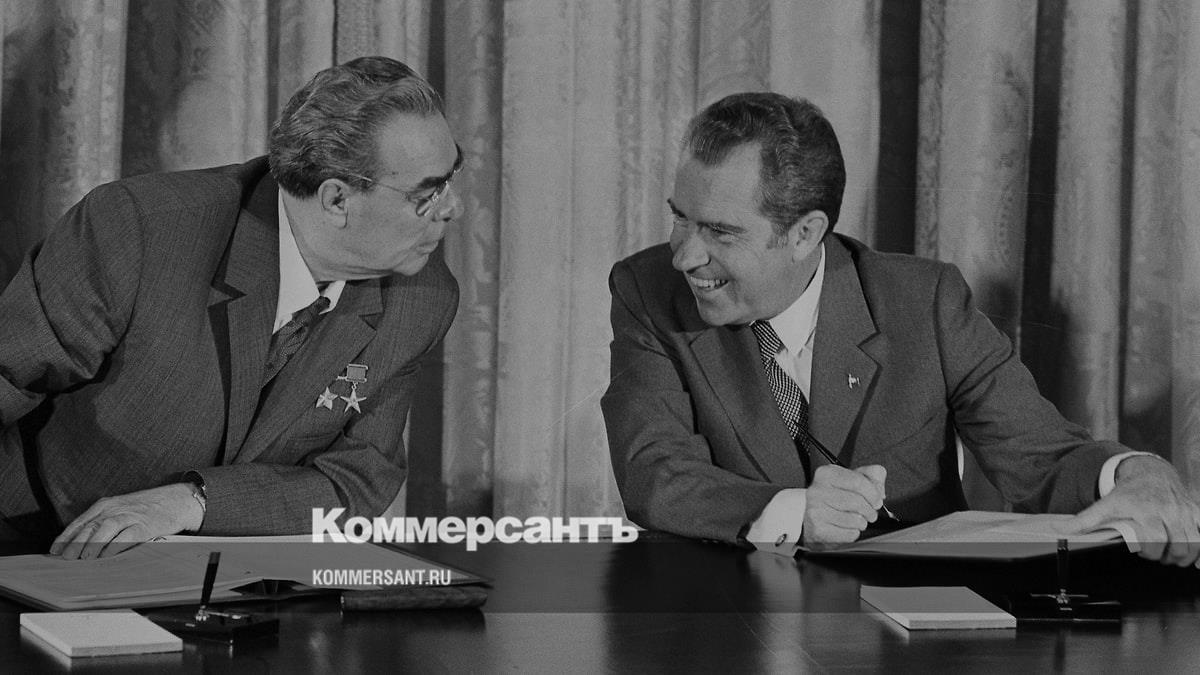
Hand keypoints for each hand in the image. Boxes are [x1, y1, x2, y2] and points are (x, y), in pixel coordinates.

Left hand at [49, 483, 203, 559]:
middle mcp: (116, 508)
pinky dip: (115, 545)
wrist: (175, 501)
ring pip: (106, 528)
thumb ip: (101, 522)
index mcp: (106, 504)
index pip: (81, 521)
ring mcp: (131, 516)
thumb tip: (80, 543)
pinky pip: (127, 535)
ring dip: (94, 544)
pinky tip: (107, 555)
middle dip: (76, 543)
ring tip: (85, 558)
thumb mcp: (119, 509)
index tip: (55, 550)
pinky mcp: (145, 525)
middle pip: (91, 525)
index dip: (66, 536)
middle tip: (67, 558)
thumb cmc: (145, 509)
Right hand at [802, 464, 885, 546]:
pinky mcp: (818, 529)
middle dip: (870, 510)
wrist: (812, 517)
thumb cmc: (834, 498)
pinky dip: (853, 533)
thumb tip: (879, 481)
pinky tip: (847, 527)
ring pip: (854, 519)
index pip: (858, 482)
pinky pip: (848, 534)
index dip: (873, 493)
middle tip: (870, 513)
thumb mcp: (852, 479)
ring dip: (862, 522)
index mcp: (826, 474)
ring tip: (858, 520)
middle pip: (857, 501)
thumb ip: (870, 475)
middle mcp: (817, 490)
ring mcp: (816, 510)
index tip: (877, 500)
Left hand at [1069, 456, 1199, 565]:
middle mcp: (1167, 510)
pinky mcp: (1196, 510)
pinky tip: (1196, 557)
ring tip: (1172, 555)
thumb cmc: (1127, 493)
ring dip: (1185, 555)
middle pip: (1177, 545)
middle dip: (1167, 556)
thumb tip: (1057, 532)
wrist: (1150, 472)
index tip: (1142, 552)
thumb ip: (1083, 521)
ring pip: (1194, 542)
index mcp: (1144, 510)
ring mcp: (1184, 511)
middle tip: (1158, 555)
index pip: (1153, 540)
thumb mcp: (1104, 505)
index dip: (1149, 552)